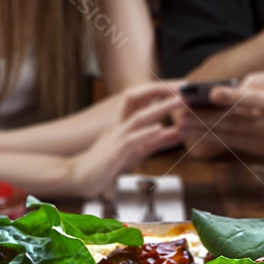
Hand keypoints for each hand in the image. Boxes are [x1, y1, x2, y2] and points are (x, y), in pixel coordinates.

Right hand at [71, 82, 184, 196]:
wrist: (81, 177)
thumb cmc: (108, 162)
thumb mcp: (138, 149)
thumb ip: (159, 141)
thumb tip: (181, 133)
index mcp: (124, 121)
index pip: (143, 98)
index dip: (161, 90)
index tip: (182, 87)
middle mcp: (120, 124)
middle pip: (139, 100)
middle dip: (161, 91)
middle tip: (183, 87)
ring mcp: (116, 137)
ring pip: (139, 117)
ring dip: (160, 108)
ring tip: (177, 102)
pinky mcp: (115, 152)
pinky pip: (131, 139)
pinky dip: (145, 133)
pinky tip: (159, 128)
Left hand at [179, 68, 263, 158]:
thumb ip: (261, 80)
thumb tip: (236, 88)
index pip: (255, 100)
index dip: (234, 97)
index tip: (213, 92)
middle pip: (237, 120)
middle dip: (208, 115)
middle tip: (183, 110)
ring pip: (233, 135)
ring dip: (206, 130)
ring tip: (183, 124)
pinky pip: (236, 144)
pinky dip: (215, 140)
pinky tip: (198, 134)